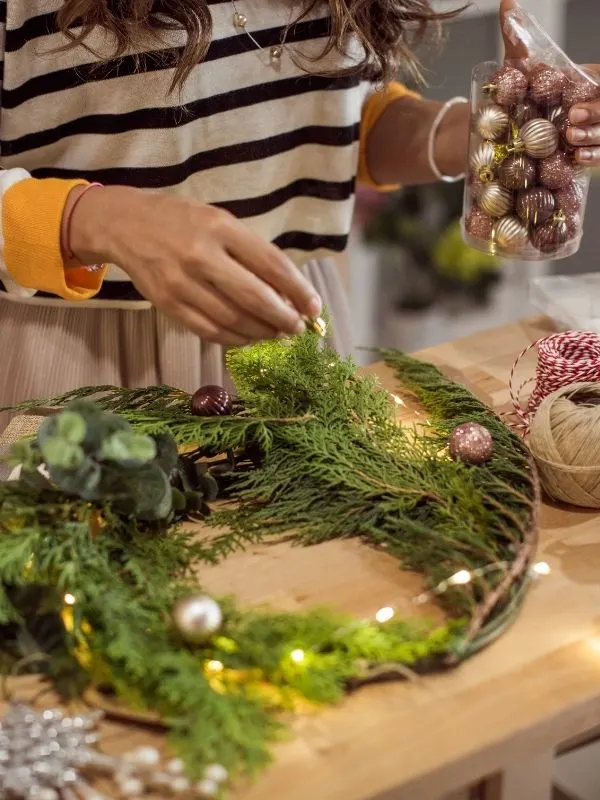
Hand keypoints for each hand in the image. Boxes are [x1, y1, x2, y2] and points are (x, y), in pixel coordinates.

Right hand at [65, 185, 321, 345]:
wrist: (124, 225)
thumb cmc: (182, 221)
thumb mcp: (219, 220)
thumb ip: (250, 252)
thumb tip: (287, 292)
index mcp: (221, 228)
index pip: (272, 265)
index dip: (298, 291)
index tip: (314, 308)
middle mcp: (201, 256)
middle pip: (255, 297)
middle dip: (283, 318)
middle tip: (297, 328)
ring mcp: (182, 283)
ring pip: (233, 319)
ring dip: (261, 332)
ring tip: (275, 333)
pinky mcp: (168, 304)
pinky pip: (209, 331)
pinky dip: (234, 339)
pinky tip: (248, 337)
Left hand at [500, 0, 599, 164]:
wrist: (508, 126)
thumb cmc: (521, 92)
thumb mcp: (518, 65)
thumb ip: (516, 37)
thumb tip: (507, 3)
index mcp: (587, 78)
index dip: (597, 93)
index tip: (576, 102)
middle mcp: (594, 102)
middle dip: (597, 114)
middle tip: (572, 119)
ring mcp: (593, 127)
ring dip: (594, 137)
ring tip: (572, 140)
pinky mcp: (588, 150)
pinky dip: (593, 156)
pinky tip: (578, 158)